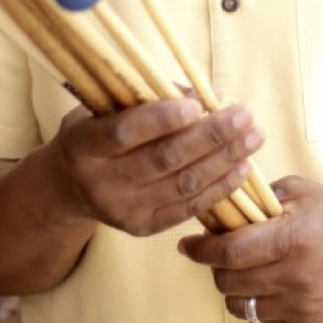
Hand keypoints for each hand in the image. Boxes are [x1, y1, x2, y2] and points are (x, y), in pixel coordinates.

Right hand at [46, 97, 264, 236]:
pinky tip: (242, 167)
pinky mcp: (142, 228)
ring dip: (224, 160)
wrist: (68, 186)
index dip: (161, 119)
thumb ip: (151, 97)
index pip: (123, 132)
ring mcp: (121, 210)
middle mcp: (99, 182)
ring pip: (182, 185)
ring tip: (254, 137)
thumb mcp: (106, 107)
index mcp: (82, 146)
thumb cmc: (95, 132)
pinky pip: (188, 208)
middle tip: (245, 116)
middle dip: (211, 136)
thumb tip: (211, 94)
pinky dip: (219, 187)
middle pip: (163, 159)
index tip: (198, 104)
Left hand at [177, 177, 322, 322]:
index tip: (188, 245)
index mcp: (291, 240)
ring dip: (234, 290)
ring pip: (241, 307)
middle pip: (229, 282)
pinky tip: (265, 290)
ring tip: (244, 274)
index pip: (228, 252)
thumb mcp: (305, 193)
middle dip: (216, 268)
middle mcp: (294, 277)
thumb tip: (227, 206)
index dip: (200, 250)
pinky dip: (255, 308)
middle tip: (222, 255)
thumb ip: (264, 197)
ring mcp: (302, 306)